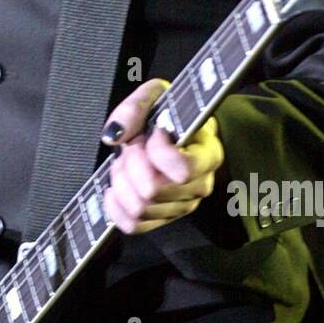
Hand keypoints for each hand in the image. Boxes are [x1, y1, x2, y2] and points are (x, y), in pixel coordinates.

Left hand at [101, 78, 223, 234]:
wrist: (170, 131)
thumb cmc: (168, 115)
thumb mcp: (156, 97)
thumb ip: (135, 107)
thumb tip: (115, 135)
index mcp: (208, 155)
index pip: (181, 170)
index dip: (156, 151)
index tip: (154, 132)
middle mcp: (200, 186)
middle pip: (153, 190)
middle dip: (132, 164)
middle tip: (132, 146)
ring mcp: (181, 206)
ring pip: (140, 207)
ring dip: (122, 181)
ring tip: (125, 162)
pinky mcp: (162, 219)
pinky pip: (133, 226)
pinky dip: (115, 207)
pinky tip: (115, 187)